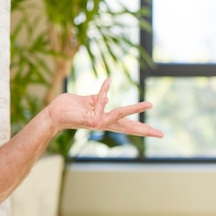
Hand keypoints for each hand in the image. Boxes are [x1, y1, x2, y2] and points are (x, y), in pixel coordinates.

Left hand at [47, 78, 163, 137]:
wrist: (52, 113)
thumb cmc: (66, 107)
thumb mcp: (85, 101)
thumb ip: (97, 99)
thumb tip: (107, 97)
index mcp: (104, 119)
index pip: (125, 124)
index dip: (139, 126)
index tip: (156, 131)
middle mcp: (103, 123)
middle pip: (128, 127)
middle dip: (145, 130)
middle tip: (162, 134)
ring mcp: (98, 123)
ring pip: (120, 115)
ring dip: (135, 108)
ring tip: (150, 104)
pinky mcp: (91, 119)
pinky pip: (101, 101)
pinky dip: (104, 90)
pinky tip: (108, 82)